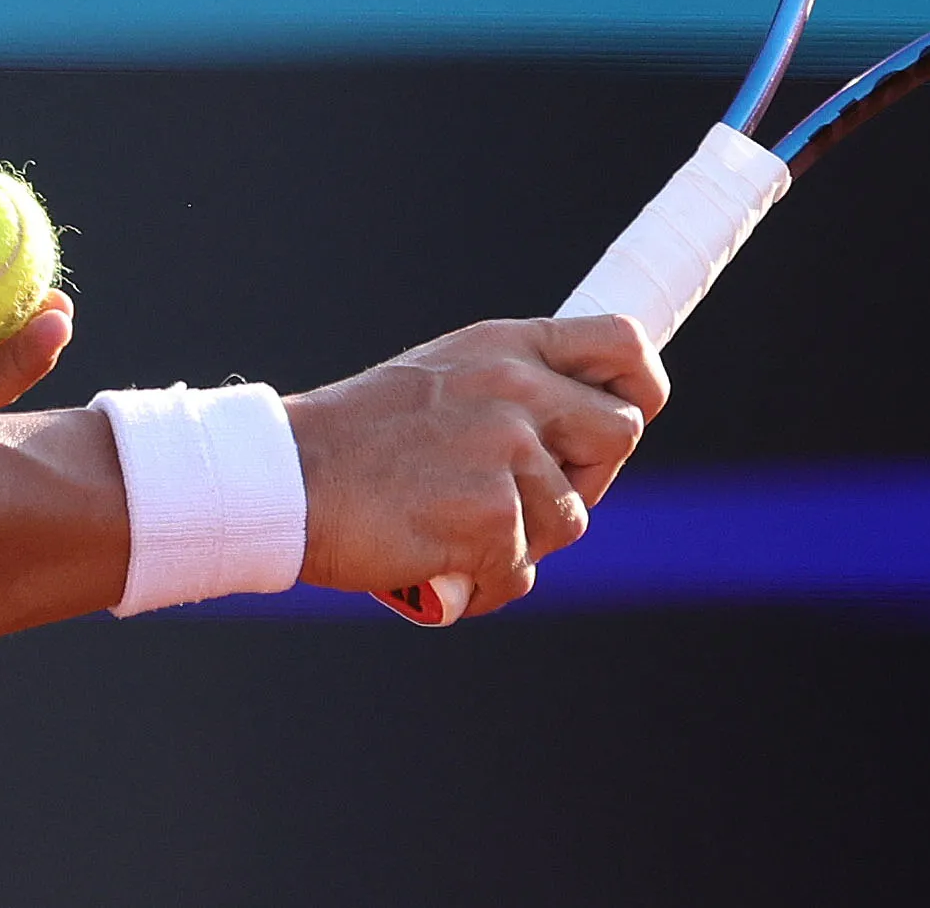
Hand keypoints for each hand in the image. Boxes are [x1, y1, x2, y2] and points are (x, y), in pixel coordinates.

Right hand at [284, 316, 666, 618]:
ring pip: (570, 520)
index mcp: (503, 347)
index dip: (642, 384)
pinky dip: (483, 584)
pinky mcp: (493, 516)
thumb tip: (574, 438)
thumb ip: (509, 395)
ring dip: (519, 543)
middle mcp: (514, 388)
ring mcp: (506, 450)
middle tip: (516, 501)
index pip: (620, 344)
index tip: (631, 412)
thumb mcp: (441, 382)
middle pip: (619, 435)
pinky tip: (435, 564)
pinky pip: (522, 572)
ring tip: (451, 532)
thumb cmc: (355, 443)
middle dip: (581, 479)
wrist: (287, 480)